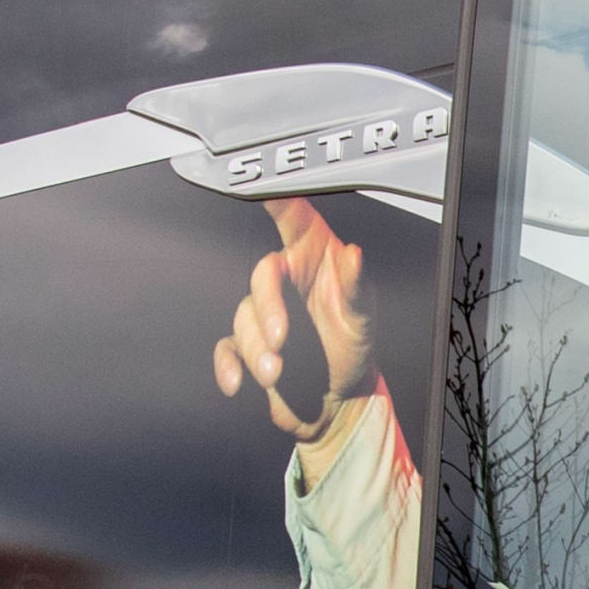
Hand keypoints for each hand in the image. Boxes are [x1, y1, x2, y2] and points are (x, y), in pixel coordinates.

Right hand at [211, 197, 373, 436]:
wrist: (337, 399)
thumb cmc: (351, 347)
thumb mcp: (362, 316)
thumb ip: (355, 285)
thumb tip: (353, 254)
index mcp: (313, 261)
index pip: (295, 222)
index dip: (281, 201)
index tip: (268, 188)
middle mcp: (285, 282)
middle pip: (263, 276)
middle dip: (268, 308)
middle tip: (282, 338)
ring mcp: (263, 313)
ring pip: (245, 318)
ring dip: (258, 348)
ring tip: (278, 374)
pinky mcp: (246, 345)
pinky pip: (226, 349)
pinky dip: (229, 366)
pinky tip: (238, 383)